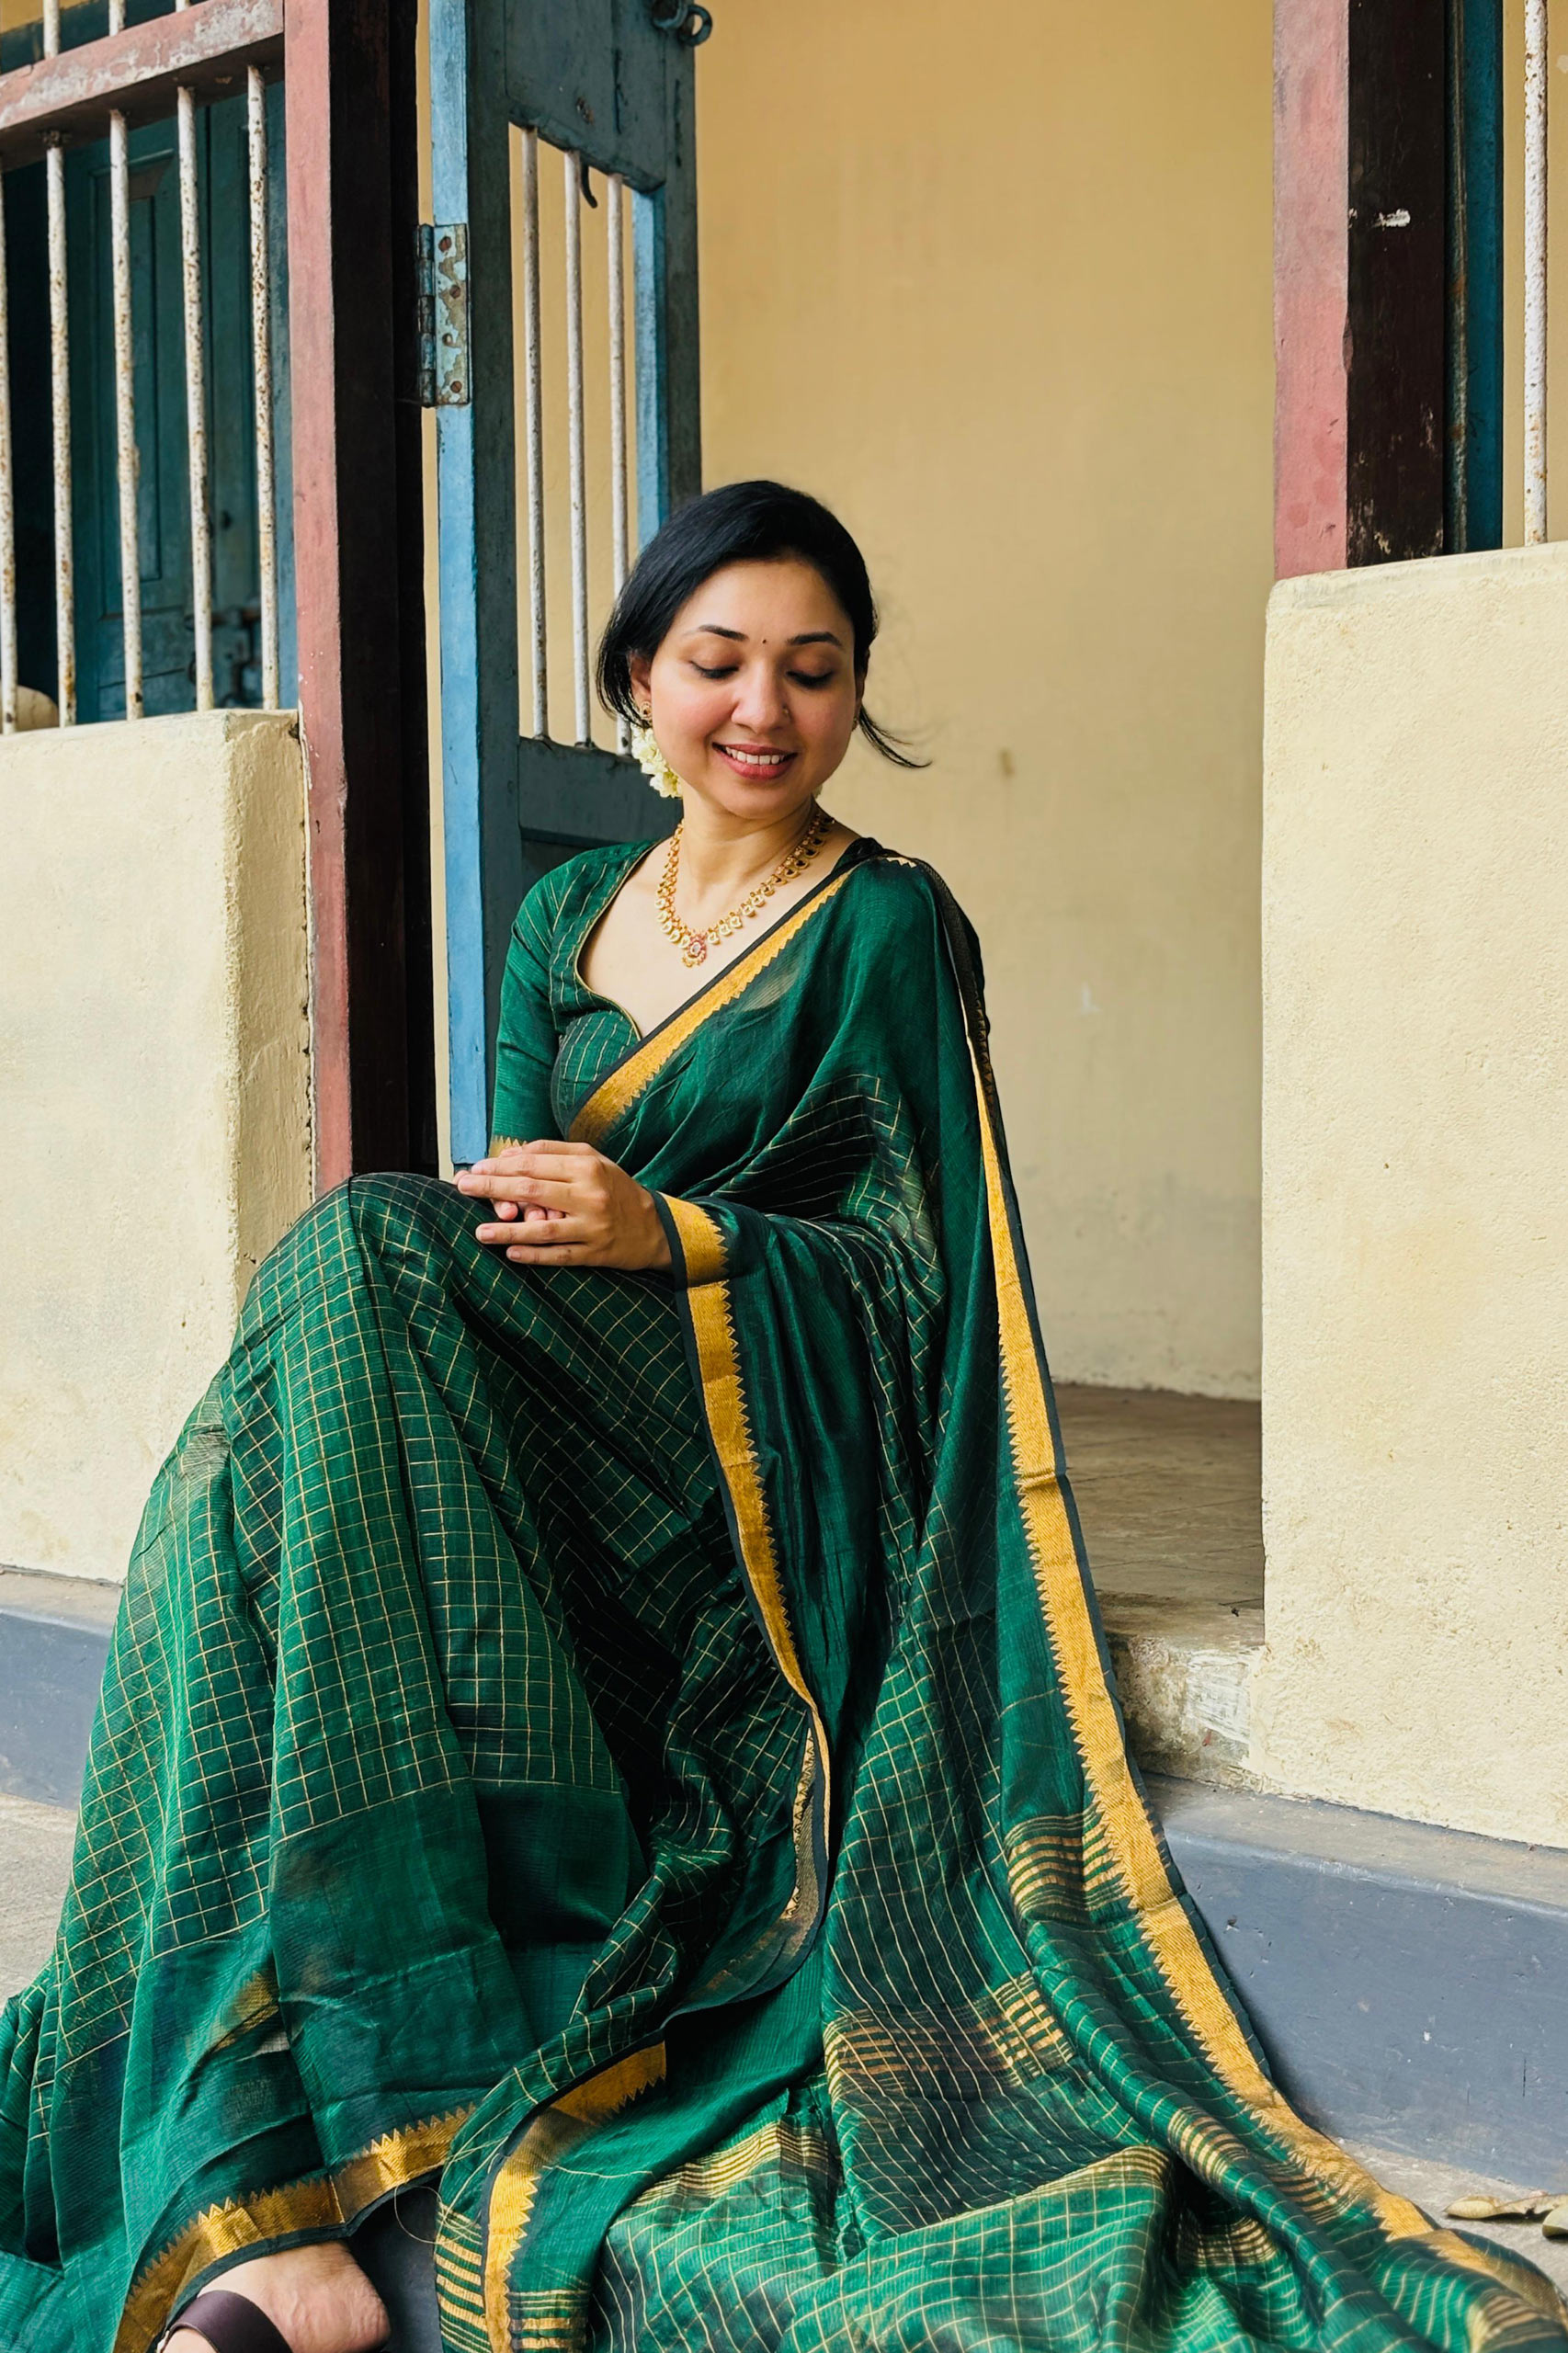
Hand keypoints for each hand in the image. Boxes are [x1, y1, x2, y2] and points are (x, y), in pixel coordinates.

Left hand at [455, 1141, 671, 1271]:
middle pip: (532, 1190)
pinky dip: (534, 1255)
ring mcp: (592, 1226)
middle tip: (464, 1187)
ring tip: (480, 1232)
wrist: (654, 1226)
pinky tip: (510, 1253)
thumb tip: (510, 1155)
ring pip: (543, 1228)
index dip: (500, 1166)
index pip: (534, 1163)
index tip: (475, 1169)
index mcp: (586, 1167)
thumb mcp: (592, 1160)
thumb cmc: (615, 1188)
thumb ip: (552, 1152)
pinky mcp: (595, 1253)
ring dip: (508, 1230)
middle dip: (493, 1188)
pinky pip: (559, 1255)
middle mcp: (589, 1195)